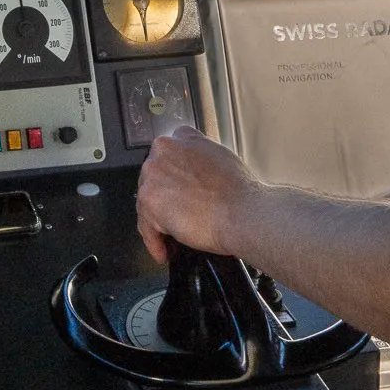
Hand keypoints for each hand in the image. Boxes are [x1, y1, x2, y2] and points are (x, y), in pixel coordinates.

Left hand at [136, 126, 262, 261]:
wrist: (242, 212)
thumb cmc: (240, 193)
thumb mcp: (221, 158)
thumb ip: (199, 160)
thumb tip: (192, 175)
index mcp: (182, 137)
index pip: (167, 159)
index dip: (172, 180)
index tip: (176, 194)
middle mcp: (164, 151)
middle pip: (154, 181)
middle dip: (164, 201)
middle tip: (177, 219)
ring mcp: (154, 174)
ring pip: (147, 204)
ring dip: (158, 224)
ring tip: (172, 241)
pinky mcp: (149, 201)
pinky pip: (146, 226)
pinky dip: (155, 242)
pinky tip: (165, 251)